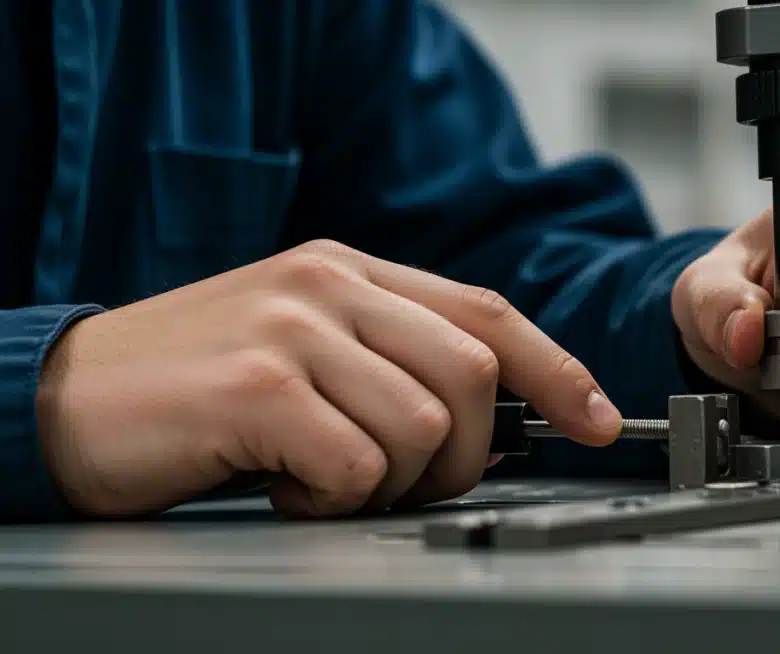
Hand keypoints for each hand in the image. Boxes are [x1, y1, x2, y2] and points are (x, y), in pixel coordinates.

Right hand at [36, 240, 621, 517]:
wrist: (63, 397)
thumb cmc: (195, 385)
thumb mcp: (302, 345)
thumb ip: (390, 357)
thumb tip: (490, 417)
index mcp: (348, 271)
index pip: (486, 313)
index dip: (556, 371)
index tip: (597, 421)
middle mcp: (328, 285)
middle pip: (473, 372)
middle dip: (464, 452)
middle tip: (407, 482)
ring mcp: (293, 330)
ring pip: (426, 426)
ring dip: (392, 481)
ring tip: (324, 479)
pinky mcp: (259, 386)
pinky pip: (360, 465)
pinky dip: (337, 499)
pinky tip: (286, 488)